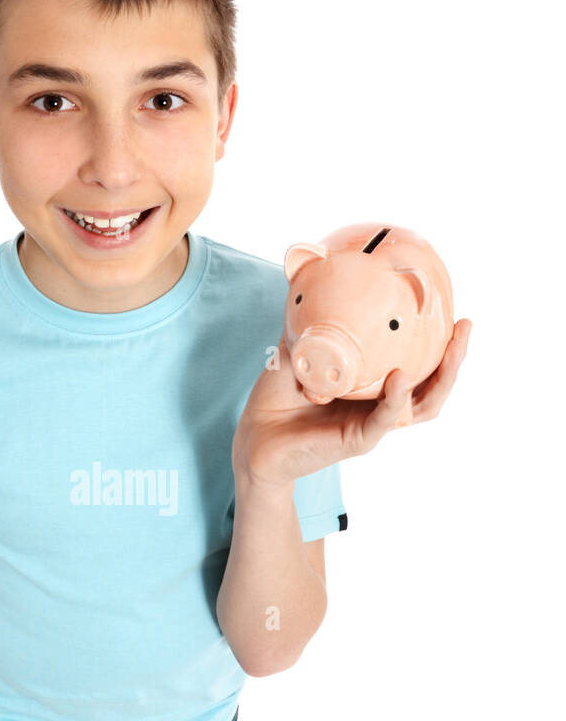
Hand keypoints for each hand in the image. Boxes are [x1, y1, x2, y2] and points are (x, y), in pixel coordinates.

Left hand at [233, 318, 472, 489]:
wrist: (255, 436)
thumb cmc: (278, 397)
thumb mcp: (299, 351)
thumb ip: (313, 324)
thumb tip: (316, 281)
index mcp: (373, 385)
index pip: (419, 364)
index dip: (439, 343)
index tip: (453, 312)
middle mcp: (380, 405)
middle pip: (433, 386)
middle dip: (455, 357)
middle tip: (466, 326)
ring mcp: (373, 424)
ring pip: (421, 406)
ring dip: (442, 377)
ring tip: (454, 349)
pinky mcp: (358, 440)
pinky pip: (385, 420)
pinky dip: (396, 400)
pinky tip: (402, 379)